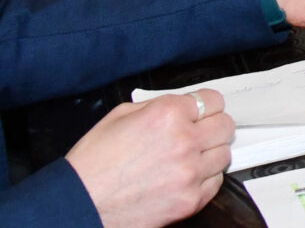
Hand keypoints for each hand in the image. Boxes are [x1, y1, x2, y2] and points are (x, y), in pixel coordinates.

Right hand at [64, 88, 234, 227]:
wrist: (79, 205)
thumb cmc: (92, 164)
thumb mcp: (119, 116)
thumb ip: (157, 106)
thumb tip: (182, 105)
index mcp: (168, 114)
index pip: (213, 100)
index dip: (205, 106)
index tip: (201, 113)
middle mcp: (185, 141)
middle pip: (225, 125)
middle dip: (212, 127)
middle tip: (197, 134)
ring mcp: (190, 173)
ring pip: (224, 154)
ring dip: (209, 154)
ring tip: (187, 158)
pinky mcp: (191, 200)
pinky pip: (217, 182)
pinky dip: (205, 179)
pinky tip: (184, 177)